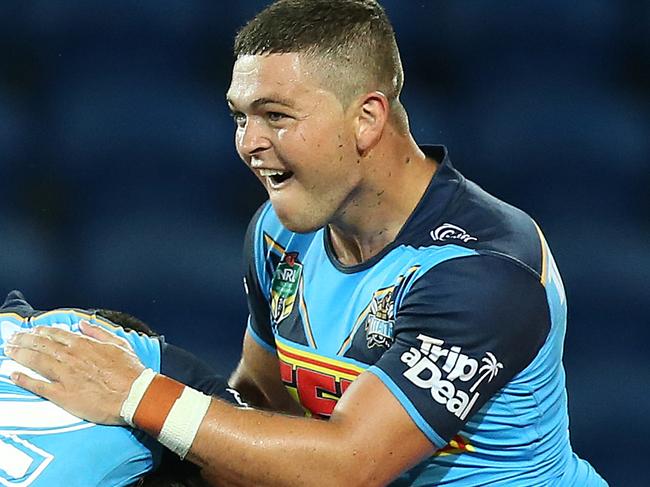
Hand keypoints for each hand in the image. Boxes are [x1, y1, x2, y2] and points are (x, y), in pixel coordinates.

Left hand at [4, 320, 144, 424]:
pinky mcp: (63, 394)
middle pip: (41, 345)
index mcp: (85, 345)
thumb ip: (99, 332)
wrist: (135, 395)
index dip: (41, 331)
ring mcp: (66, 375)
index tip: (31, 330)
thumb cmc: (131, 372)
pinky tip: (14, 375)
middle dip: (24, 340)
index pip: (57, 334)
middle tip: (12, 338)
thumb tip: (83, 324)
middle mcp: (72, 357)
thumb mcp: (120, 344)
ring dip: (19, 354)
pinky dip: (25, 379)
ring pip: (36, 361)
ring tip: (8, 350)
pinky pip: (39, 385)